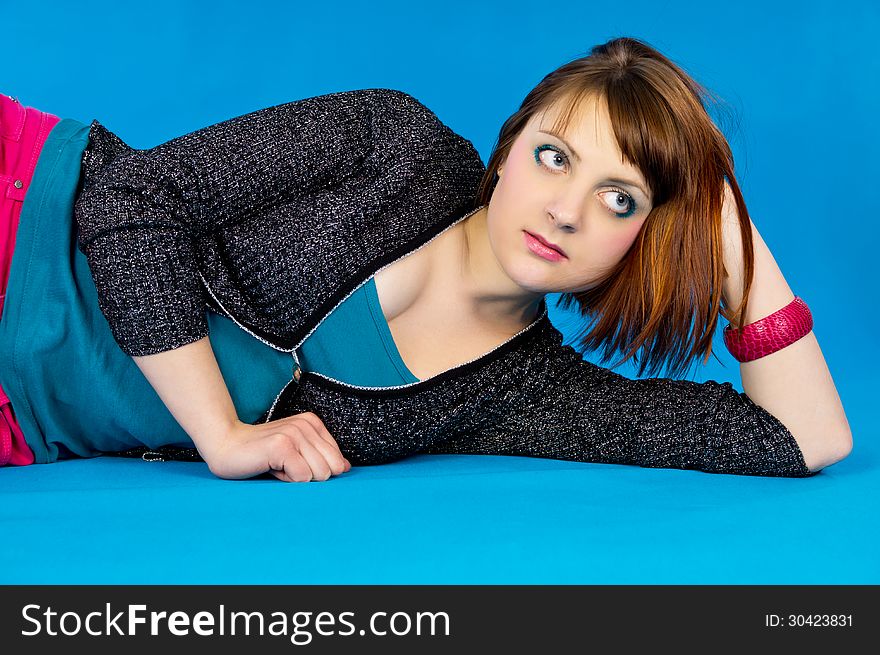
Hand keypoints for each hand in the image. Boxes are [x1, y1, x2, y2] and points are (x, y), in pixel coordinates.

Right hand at [201, 412, 351, 481]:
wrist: (225, 446)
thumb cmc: (262, 455)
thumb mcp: (297, 453)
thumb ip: (321, 457)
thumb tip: (346, 468)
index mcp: (313, 423)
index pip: (337, 461)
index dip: (314, 471)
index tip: (293, 463)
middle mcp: (306, 425)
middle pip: (331, 469)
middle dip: (308, 477)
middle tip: (285, 467)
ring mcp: (294, 433)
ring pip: (319, 475)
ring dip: (295, 478)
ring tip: (277, 466)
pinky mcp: (282, 445)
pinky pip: (302, 478)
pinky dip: (286, 480)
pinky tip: (271, 467)